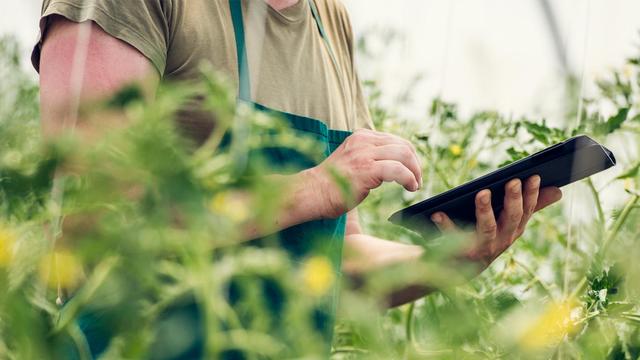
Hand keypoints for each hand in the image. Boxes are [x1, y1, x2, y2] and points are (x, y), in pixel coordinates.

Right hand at [307, 129, 421, 218]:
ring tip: (414, 185)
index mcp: (360, 137)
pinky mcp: (366, 169)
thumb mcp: (352, 161)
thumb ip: (370, 158)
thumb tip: (394, 165)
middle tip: (417, 180)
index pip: (394, 140)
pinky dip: (409, 178)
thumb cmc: (330, 184)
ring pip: (404, 154)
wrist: (312, 193)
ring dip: (415, 171)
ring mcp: (364, 153)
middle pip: (403, 145)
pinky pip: (398, 170)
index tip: (413, 171)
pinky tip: (410, 187)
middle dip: (415, 163)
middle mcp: (363, 140)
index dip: (409, 156)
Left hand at [430, 176, 561, 266]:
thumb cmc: (487, 236)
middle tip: (512, 181)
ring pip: (487, 228)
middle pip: (511, 218)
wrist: (459, 268)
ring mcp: (483, 248)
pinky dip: (445, 225)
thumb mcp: (510, 222)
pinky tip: (438, 213)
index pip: (527, 210)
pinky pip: (453, 238)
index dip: (532, 194)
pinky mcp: (461, 253)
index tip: (534, 176)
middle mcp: (502, 240)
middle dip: (514, 199)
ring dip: (485, 210)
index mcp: (514, 229)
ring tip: (481, 193)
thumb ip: (532, 206)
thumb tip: (558, 191)